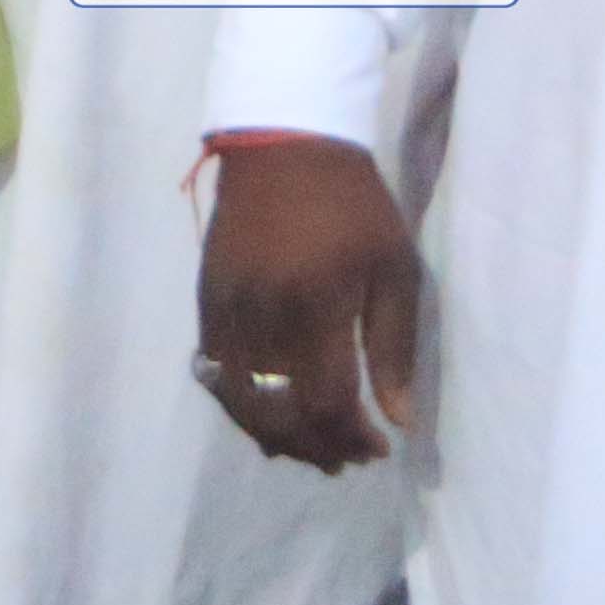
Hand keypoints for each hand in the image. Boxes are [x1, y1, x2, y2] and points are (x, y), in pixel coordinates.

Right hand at [195, 132, 416, 471]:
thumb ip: (395, 349)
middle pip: (279, 412)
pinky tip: (266, 415)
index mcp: (317, 304)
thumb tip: (399, 421)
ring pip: (240, 400)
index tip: (377, 449)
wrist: (283, 145)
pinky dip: (238, 405)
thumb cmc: (354, 206)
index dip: (351, 438)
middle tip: (345, 458)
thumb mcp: (395, 270)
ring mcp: (227, 309)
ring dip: (274, 436)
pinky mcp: (205, 301)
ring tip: (307, 449)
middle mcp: (264, 314)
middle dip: (315, 447)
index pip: (326, 402)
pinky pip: (213, 373)